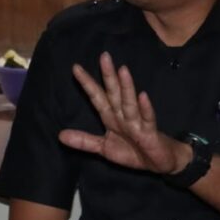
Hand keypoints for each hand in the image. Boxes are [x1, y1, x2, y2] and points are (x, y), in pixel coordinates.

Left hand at [58, 52, 189, 174]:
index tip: (75, 68)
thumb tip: (60, 135)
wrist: (159, 164)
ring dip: (126, 87)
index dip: (87, 84)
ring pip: (129, 103)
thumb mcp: (104, 148)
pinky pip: (147, 119)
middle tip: (104, 56)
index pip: (97, 97)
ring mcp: (137, 122)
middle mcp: (123, 116)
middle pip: (114, 93)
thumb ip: (84, 141)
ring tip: (122, 70)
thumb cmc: (133, 152)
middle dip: (108, 76)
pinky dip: (145, 109)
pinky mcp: (150, 132)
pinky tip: (143, 97)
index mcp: (111, 117)